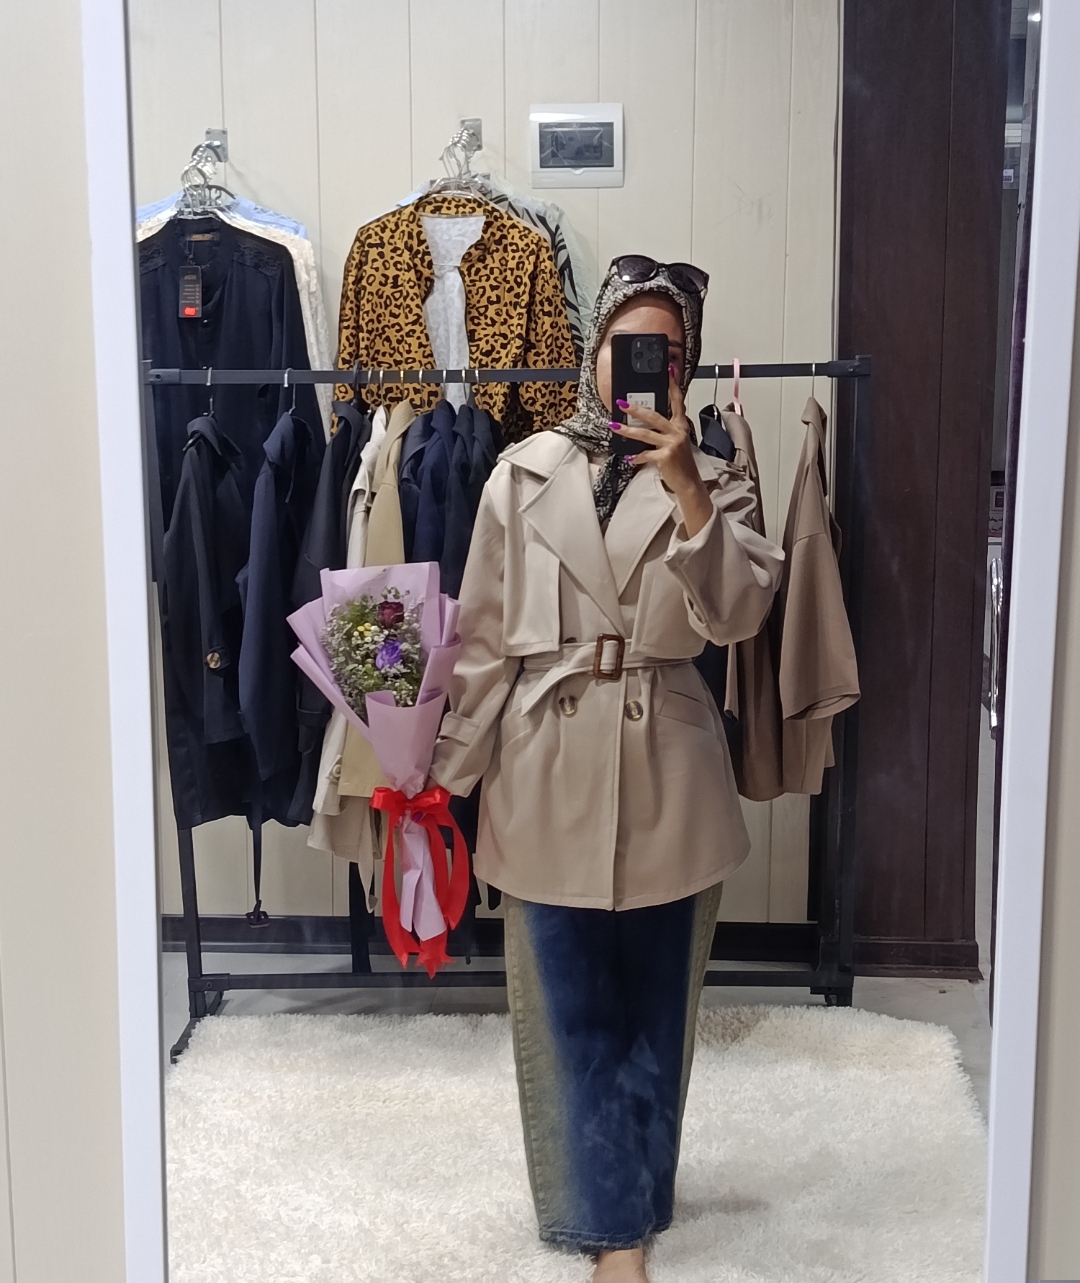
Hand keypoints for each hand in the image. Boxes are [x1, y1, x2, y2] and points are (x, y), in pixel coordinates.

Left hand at [611, 369, 713, 535]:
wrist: (688, 482)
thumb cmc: (679, 462)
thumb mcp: (675, 442)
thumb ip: (664, 431)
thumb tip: (643, 424)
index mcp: (681, 425)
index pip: (677, 402)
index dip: (672, 386)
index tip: (667, 371)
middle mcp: (678, 431)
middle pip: (654, 416)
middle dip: (636, 409)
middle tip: (622, 403)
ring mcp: (672, 444)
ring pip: (645, 434)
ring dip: (627, 430)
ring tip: (614, 426)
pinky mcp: (665, 457)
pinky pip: (645, 454)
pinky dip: (635, 457)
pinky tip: (628, 458)